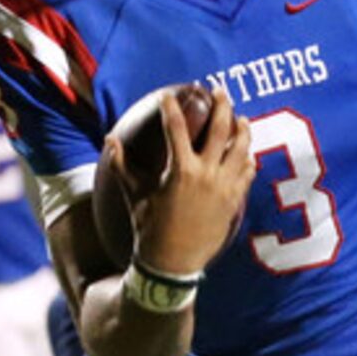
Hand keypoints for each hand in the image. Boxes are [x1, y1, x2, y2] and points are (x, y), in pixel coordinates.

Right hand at [125, 86, 252, 277]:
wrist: (172, 264)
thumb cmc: (149, 229)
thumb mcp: (134, 196)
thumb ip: (122, 166)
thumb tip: (110, 140)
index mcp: (180, 170)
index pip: (177, 127)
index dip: (170, 108)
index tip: (167, 96)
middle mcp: (207, 174)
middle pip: (220, 128)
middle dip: (221, 105)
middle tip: (220, 91)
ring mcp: (224, 188)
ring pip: (241, 149)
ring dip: (242, 129)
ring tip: (240, 118)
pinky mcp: (234, 201)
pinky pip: (246, 174)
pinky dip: (246, 160)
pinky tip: (246, 154)